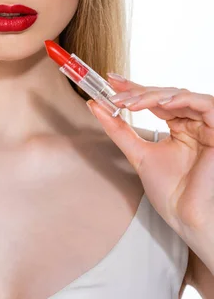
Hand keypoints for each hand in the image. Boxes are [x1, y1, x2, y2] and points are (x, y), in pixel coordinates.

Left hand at [87, 75, 213, 237]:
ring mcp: (206, 126)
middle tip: (115, 96)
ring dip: (153, 95)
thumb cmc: (171, 194)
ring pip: (181, 95)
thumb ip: (119, 130)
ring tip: (130, 103)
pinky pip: (205, 103)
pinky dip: (182, 99)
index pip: (154, 100)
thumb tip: (96, 106)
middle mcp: (193, 124)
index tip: (110, 80)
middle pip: (165, 94)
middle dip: (138, 92)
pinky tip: (160, 103)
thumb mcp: (138, 154)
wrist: (187, 219)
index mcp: (179, 128)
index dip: (133, 88)